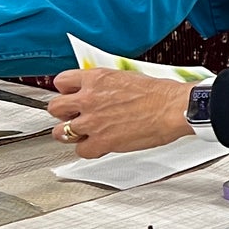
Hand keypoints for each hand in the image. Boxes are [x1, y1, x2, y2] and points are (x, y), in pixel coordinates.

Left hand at [48, 70, 193, 156]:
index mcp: (96, 78)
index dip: (66, 91)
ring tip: (82, 134)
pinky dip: (89, 150)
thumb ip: (107, 84)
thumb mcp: (128, 77)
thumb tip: (103, 90)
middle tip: (73, 116)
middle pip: (54, 107)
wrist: (174, 108)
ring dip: (70, 134)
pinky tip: (99, 146)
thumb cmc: (160, 93)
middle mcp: (89, 98)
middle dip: (63, 113)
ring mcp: (92, 121)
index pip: (61, 82)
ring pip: (61, 132)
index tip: (71, 96)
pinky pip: (81, 151)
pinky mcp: (102, 141)